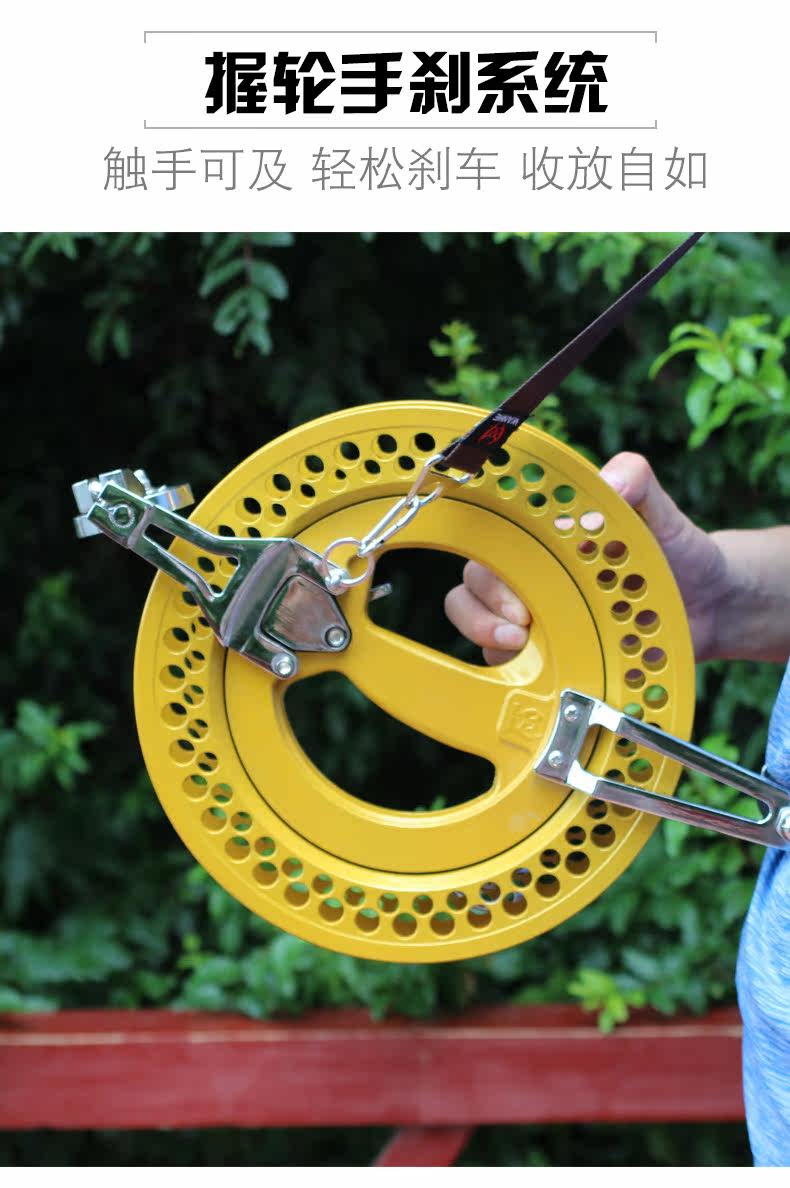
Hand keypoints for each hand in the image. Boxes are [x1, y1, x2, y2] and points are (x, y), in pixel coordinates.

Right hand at [445, 452, 728, 663]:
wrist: (708, 606)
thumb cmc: (677, 549)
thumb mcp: (658, 509)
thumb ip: (637, 480)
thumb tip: (611, 482)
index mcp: (542, 537)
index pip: (487, 540)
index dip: (486, 560)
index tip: (516, 587)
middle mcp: (528, 574)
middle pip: (470, 585)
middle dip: (481, 609)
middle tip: (521, 628)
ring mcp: (532, 617)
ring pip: (474, 622)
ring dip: (486, 636)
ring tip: (522, 649)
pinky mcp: (545, 657)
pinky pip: (503, 666)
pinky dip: (510, 673)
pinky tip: (540, 676)